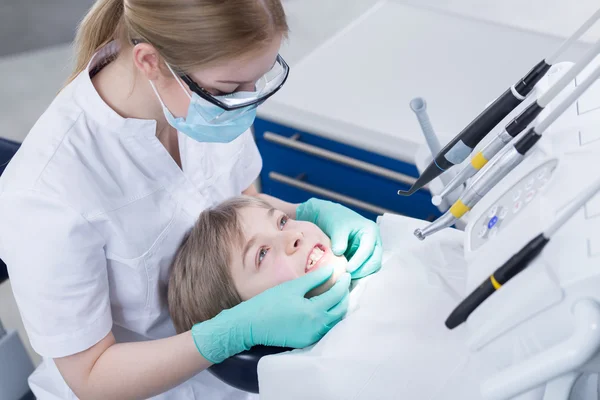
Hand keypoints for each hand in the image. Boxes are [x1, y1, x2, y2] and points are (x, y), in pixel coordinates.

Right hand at [191, 265, 349, 363]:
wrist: (251, 325)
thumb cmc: (269, 303)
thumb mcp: (293, 287)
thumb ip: (314, 278)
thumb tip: (331, 269)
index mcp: (314, 311)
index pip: (337, 295)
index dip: (343, 283)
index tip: (346, 273)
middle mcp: (317, 327)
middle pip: (340, 310)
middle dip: (344, 295)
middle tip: (344, 282)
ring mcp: (312, 336)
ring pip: (334, 320)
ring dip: (339, 306)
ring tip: (337, 293)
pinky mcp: (306, 341)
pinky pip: (325, 328)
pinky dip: (330, 317)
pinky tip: (326, 307)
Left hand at [296, 198, 382, 278]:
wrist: (330, 217)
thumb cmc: (335, 219)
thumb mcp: (336, 227)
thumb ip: (339, 240)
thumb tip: (339, 253)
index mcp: (371, 231)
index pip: (368, 250)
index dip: (359, 261)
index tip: (347, 269)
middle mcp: (375, 241)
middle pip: (375, 261)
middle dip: (362, 270)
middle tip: (347, 276)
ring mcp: (371, 249)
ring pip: (371, 267)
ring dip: (360, 273)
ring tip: (345, 277)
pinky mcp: (364, 256)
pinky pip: (364, 268)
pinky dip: (356, 273)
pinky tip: (345, 275)